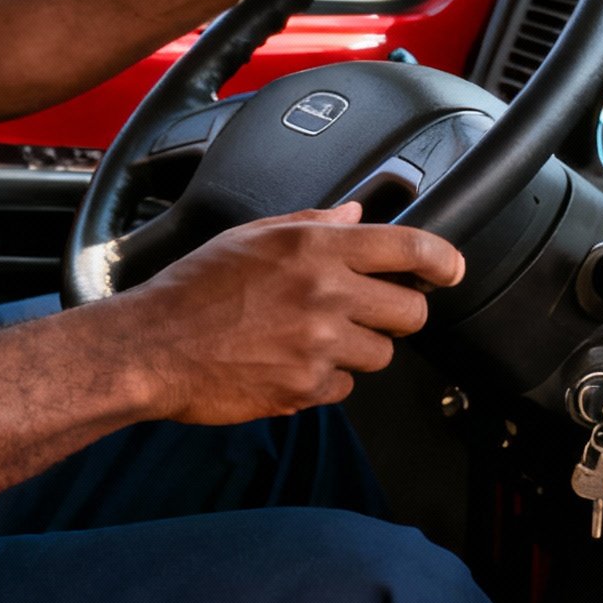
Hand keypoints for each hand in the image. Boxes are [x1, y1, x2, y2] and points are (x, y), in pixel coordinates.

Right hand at [111, 205, 464, 424]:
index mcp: (314, 247)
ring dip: (359, 349)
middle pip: (411, 313)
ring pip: (382, 355)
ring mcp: (320, 345)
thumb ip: (311, 224)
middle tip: (372, 311)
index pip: (408, 248)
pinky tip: (290, 362)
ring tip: (314, 338)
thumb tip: (356, 214)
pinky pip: (345, 386)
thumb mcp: (251, 236)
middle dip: (399, 313)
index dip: (442, 261)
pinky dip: (326, 379)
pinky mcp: (308, 388)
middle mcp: (325, 293)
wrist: (153, 346)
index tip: (449, 271)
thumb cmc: (193, 288)